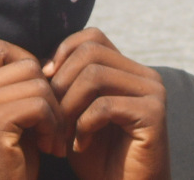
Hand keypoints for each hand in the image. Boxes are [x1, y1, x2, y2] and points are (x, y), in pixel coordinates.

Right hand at [0, 40, 65, 179]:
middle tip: (54, 125)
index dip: (28, 65)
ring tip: (53, 139)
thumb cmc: (8, 168)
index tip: (41, 98)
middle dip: (48, 92)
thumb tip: (50, 61)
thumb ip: (18, 88)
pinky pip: (38, 104)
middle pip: (24, 63)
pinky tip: (51, 148)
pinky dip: (53, 124)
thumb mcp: (8, 119)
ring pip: (36, 81)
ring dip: (54, 111)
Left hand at [43, 28, 170, 179]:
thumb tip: (39, 60)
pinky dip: (84, 126)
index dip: (64, 51)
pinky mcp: (154, 114)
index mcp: (127, 69)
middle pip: (89, 53)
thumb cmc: (95, 154)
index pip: (92, 37)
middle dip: (61, 83)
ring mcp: (153, 92)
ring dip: (68, 106)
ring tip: (60, 134)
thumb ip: (63, 82)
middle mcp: (144, 75)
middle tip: (49, 117)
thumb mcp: (73, 111)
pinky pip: (105, 105)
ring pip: (94, 76)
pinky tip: (80, 145)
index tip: (45, 79)